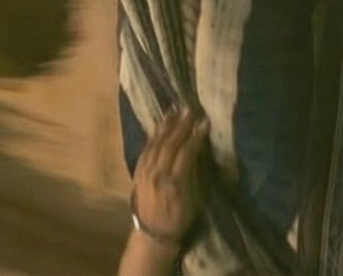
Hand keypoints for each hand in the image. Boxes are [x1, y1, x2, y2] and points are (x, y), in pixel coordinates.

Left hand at [129, 103, 208, 257]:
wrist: (152, 233)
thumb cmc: (179, 218)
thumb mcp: (194, 201)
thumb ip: (195, 174)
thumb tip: (200, 150)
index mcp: (175, 183)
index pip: (186, 153)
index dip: (196, 136)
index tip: (204, 123)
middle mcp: (158, 174)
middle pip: (170, 144)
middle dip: (181, 125)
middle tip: (190, 109)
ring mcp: (146, 172)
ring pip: (156, 143)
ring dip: (166, 126)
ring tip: (175, 111)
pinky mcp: (138, 171)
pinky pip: (146, 148)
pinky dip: (154, 135)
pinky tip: (159, 126)